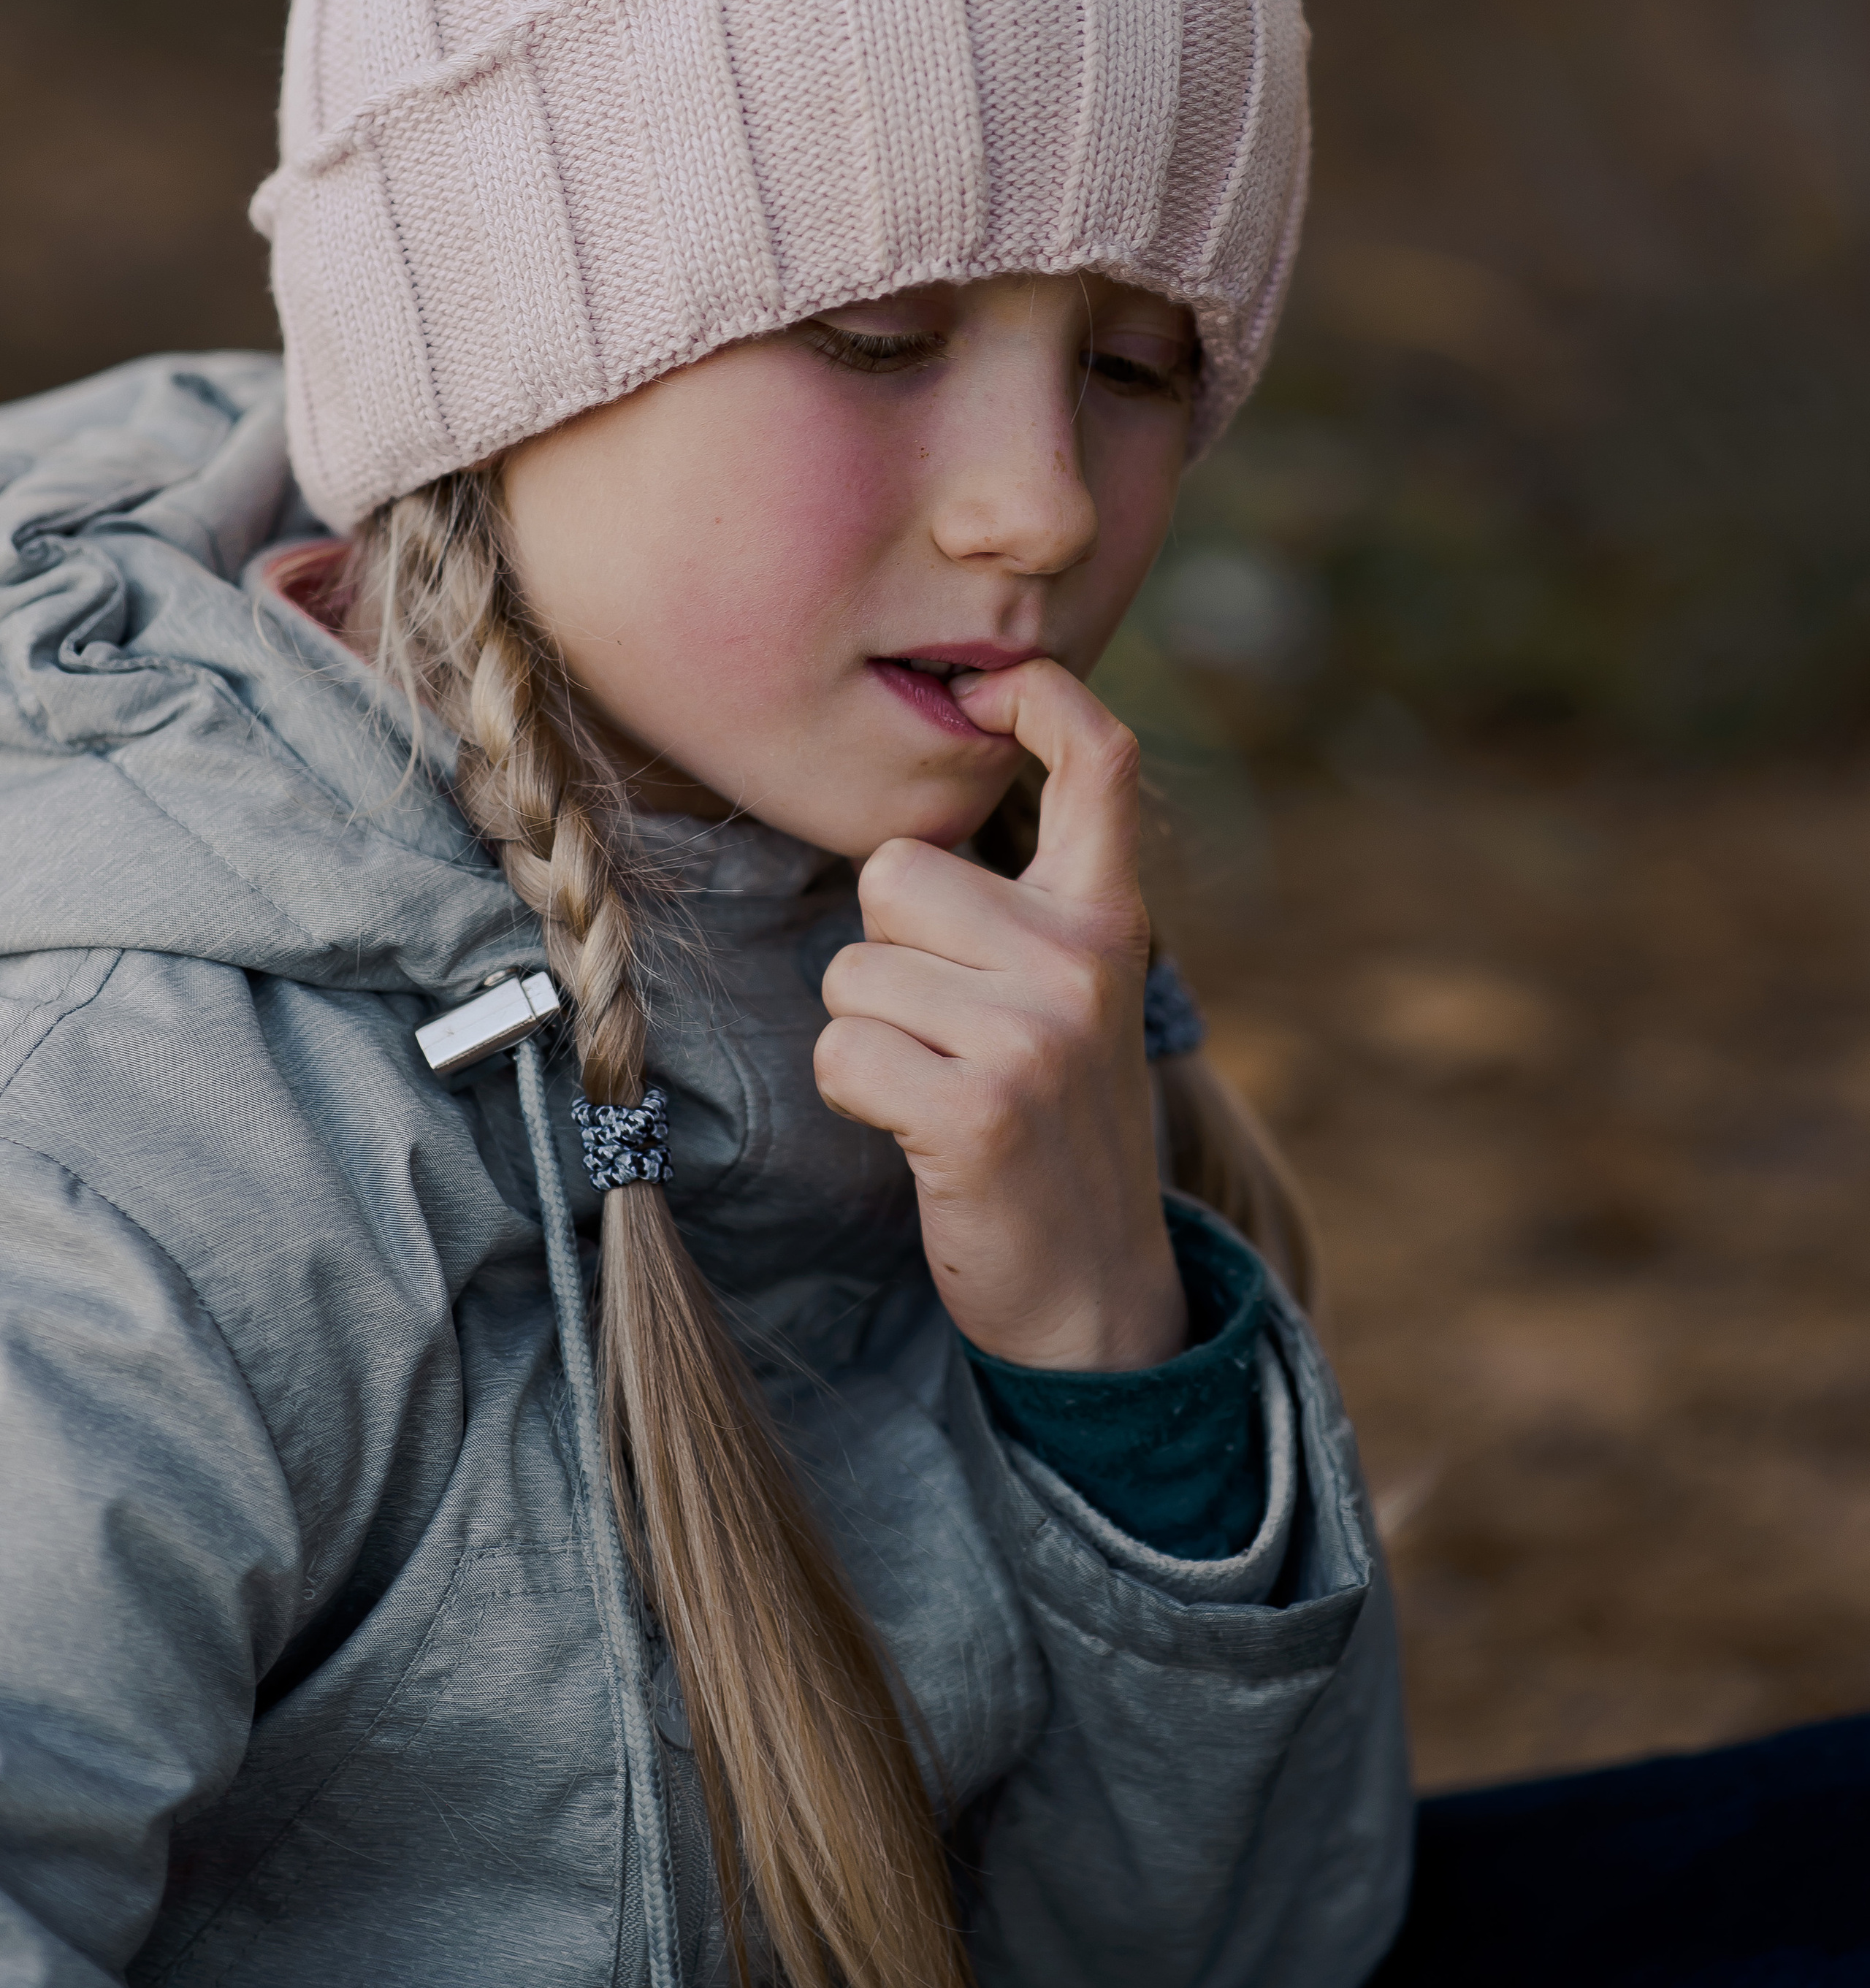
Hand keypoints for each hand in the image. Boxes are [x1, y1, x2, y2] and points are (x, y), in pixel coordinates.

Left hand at [815, 660, 1185, 1370]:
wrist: (1095, 1294)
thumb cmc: (1053, 1126)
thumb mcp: (1071, 997)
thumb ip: (1022, 910)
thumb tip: (926, 816)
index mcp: (1108, 918)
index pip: (1099, 760)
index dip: (1038, 695)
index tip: (985, 693)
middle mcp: (1080, 959)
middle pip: (896, 870)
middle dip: (888, 946)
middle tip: (950, 1029)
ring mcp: (1034, 1034)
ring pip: (854, 968)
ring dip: (870, 1032)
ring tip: (940, 1086)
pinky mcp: (976, 1109)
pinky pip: (843, 1051)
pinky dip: (856, 1094)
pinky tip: (919, 1131)